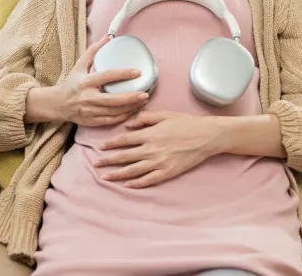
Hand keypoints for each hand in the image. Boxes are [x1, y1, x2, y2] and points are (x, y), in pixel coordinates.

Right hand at [54, 35, 148, 126]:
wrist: (58, 104)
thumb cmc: (71, 83)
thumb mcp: (79, 65)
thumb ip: (93, 51)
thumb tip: (108, 37)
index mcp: (85, 82)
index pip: (107, 76)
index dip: (123, 74)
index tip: (137, 72)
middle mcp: (88, 97)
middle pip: (113, 99)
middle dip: (131, 97)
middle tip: (145, 93)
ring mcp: (90, 111)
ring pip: (114, 112)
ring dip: (131, 107)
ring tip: (143, 101)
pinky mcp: (92, 121)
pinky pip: (111, 121)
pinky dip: (123, 117)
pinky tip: (132, 111)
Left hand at [94, 111, 228, 187]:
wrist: (206, 136)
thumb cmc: (186, 123)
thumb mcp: (164, 114)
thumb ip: (144, 118)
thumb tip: (128, 124)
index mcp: (149, 134)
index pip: (125, 140)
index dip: (111, 144)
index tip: (100, 148)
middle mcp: (151, 149)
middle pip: (125, 156)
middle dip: (108, 161)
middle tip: (95, 165)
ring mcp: (159, 162)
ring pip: (133, 170)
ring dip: (117, 174)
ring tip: (105, 177)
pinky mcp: (168, 172)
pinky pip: (149, 180)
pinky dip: (137, 184)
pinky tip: (127, 186)